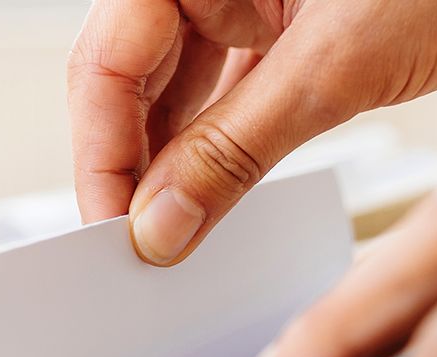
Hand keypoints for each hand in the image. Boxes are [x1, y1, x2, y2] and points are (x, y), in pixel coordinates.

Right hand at [68, 0, 436, 265]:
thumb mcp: (336, 69)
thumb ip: (236, 150)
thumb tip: (165, 223)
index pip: (107, 62)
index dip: (101, 153)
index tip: (114, 232)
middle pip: (134, 82)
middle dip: (134, 167)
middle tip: (141, 252)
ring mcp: (252, 4)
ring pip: (183, 97)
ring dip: (180, 167)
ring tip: (182, 239)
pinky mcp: (296, 35)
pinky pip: (236, 101)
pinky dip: (230, 152)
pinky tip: (226, 204)